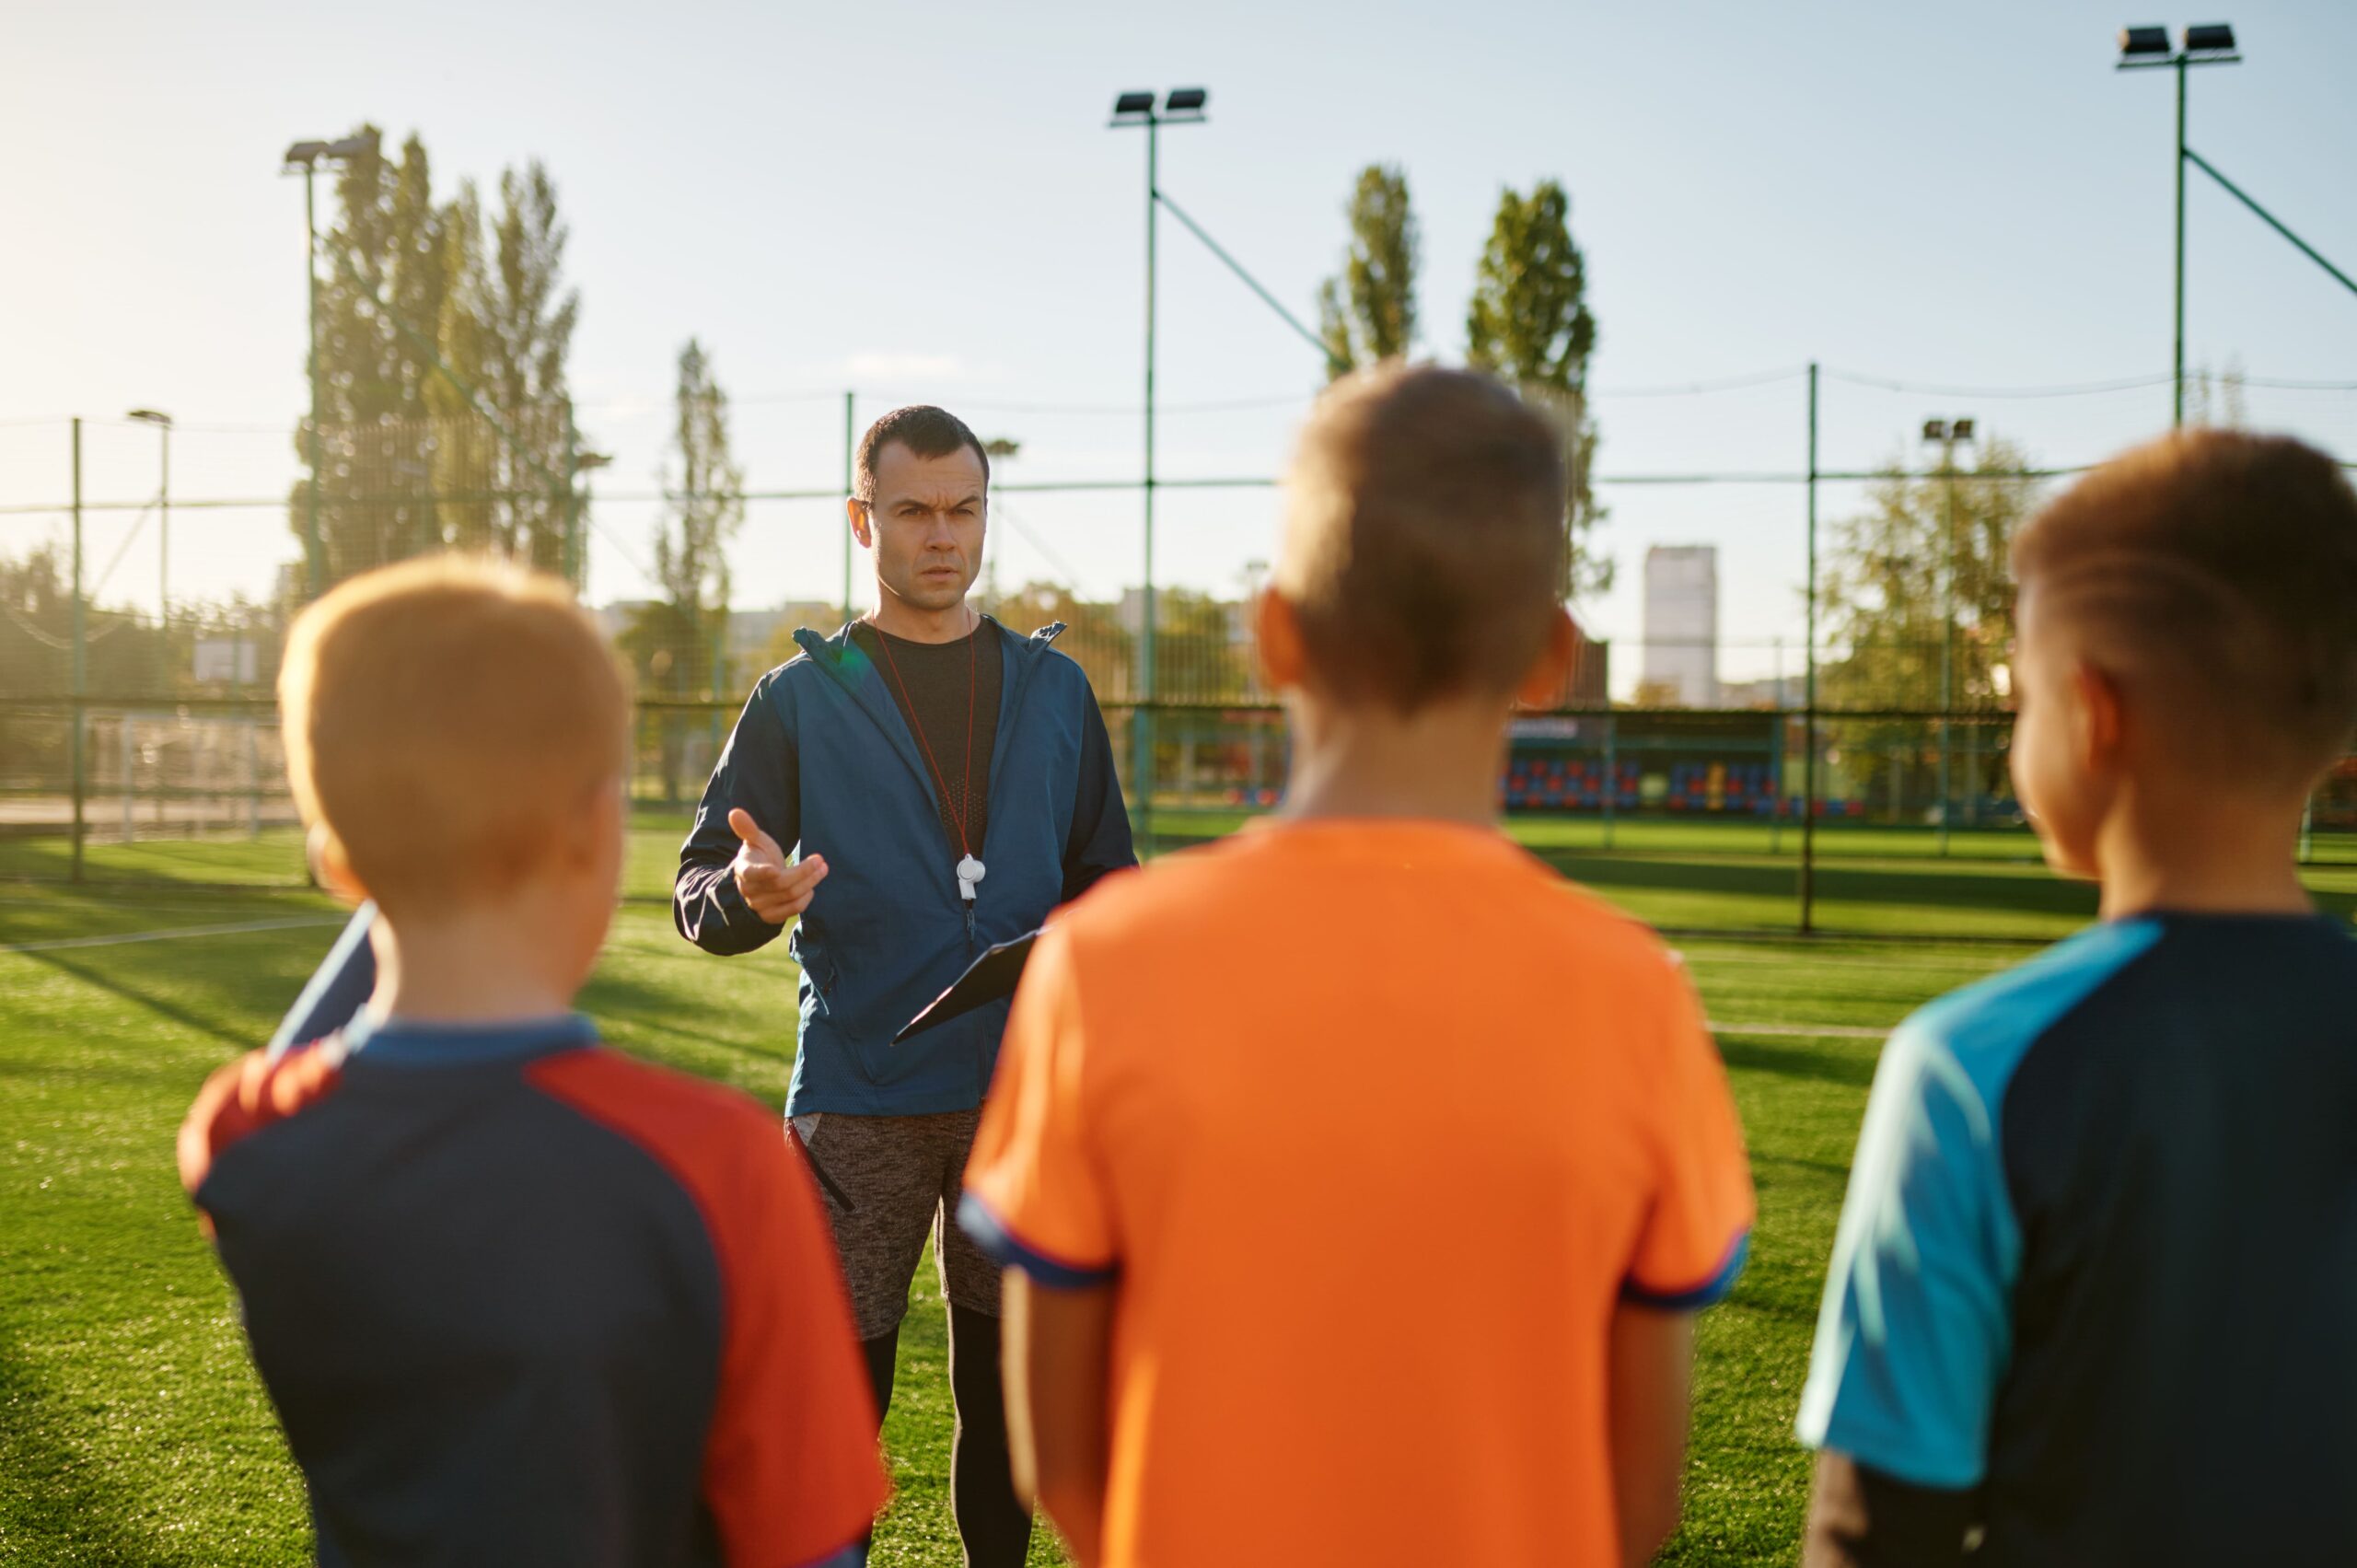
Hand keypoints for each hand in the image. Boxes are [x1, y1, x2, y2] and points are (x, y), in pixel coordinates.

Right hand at [729, 808, 828, 923]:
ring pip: (790, 896)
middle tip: (820, 860)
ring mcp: (760, 905)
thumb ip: (747, 828)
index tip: (775, 869)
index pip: (751, 873)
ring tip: (822, 868)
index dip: (762, 873)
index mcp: (744, 870)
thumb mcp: (754, 842)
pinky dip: (805, 898)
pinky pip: (793, 909)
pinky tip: (811, 887)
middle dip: (803, 871)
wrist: (757, 883)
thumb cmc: (758, 858)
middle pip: (780, 883)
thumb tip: (735, 812)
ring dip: (810, 882)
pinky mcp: (772, 916)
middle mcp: (750, 890)